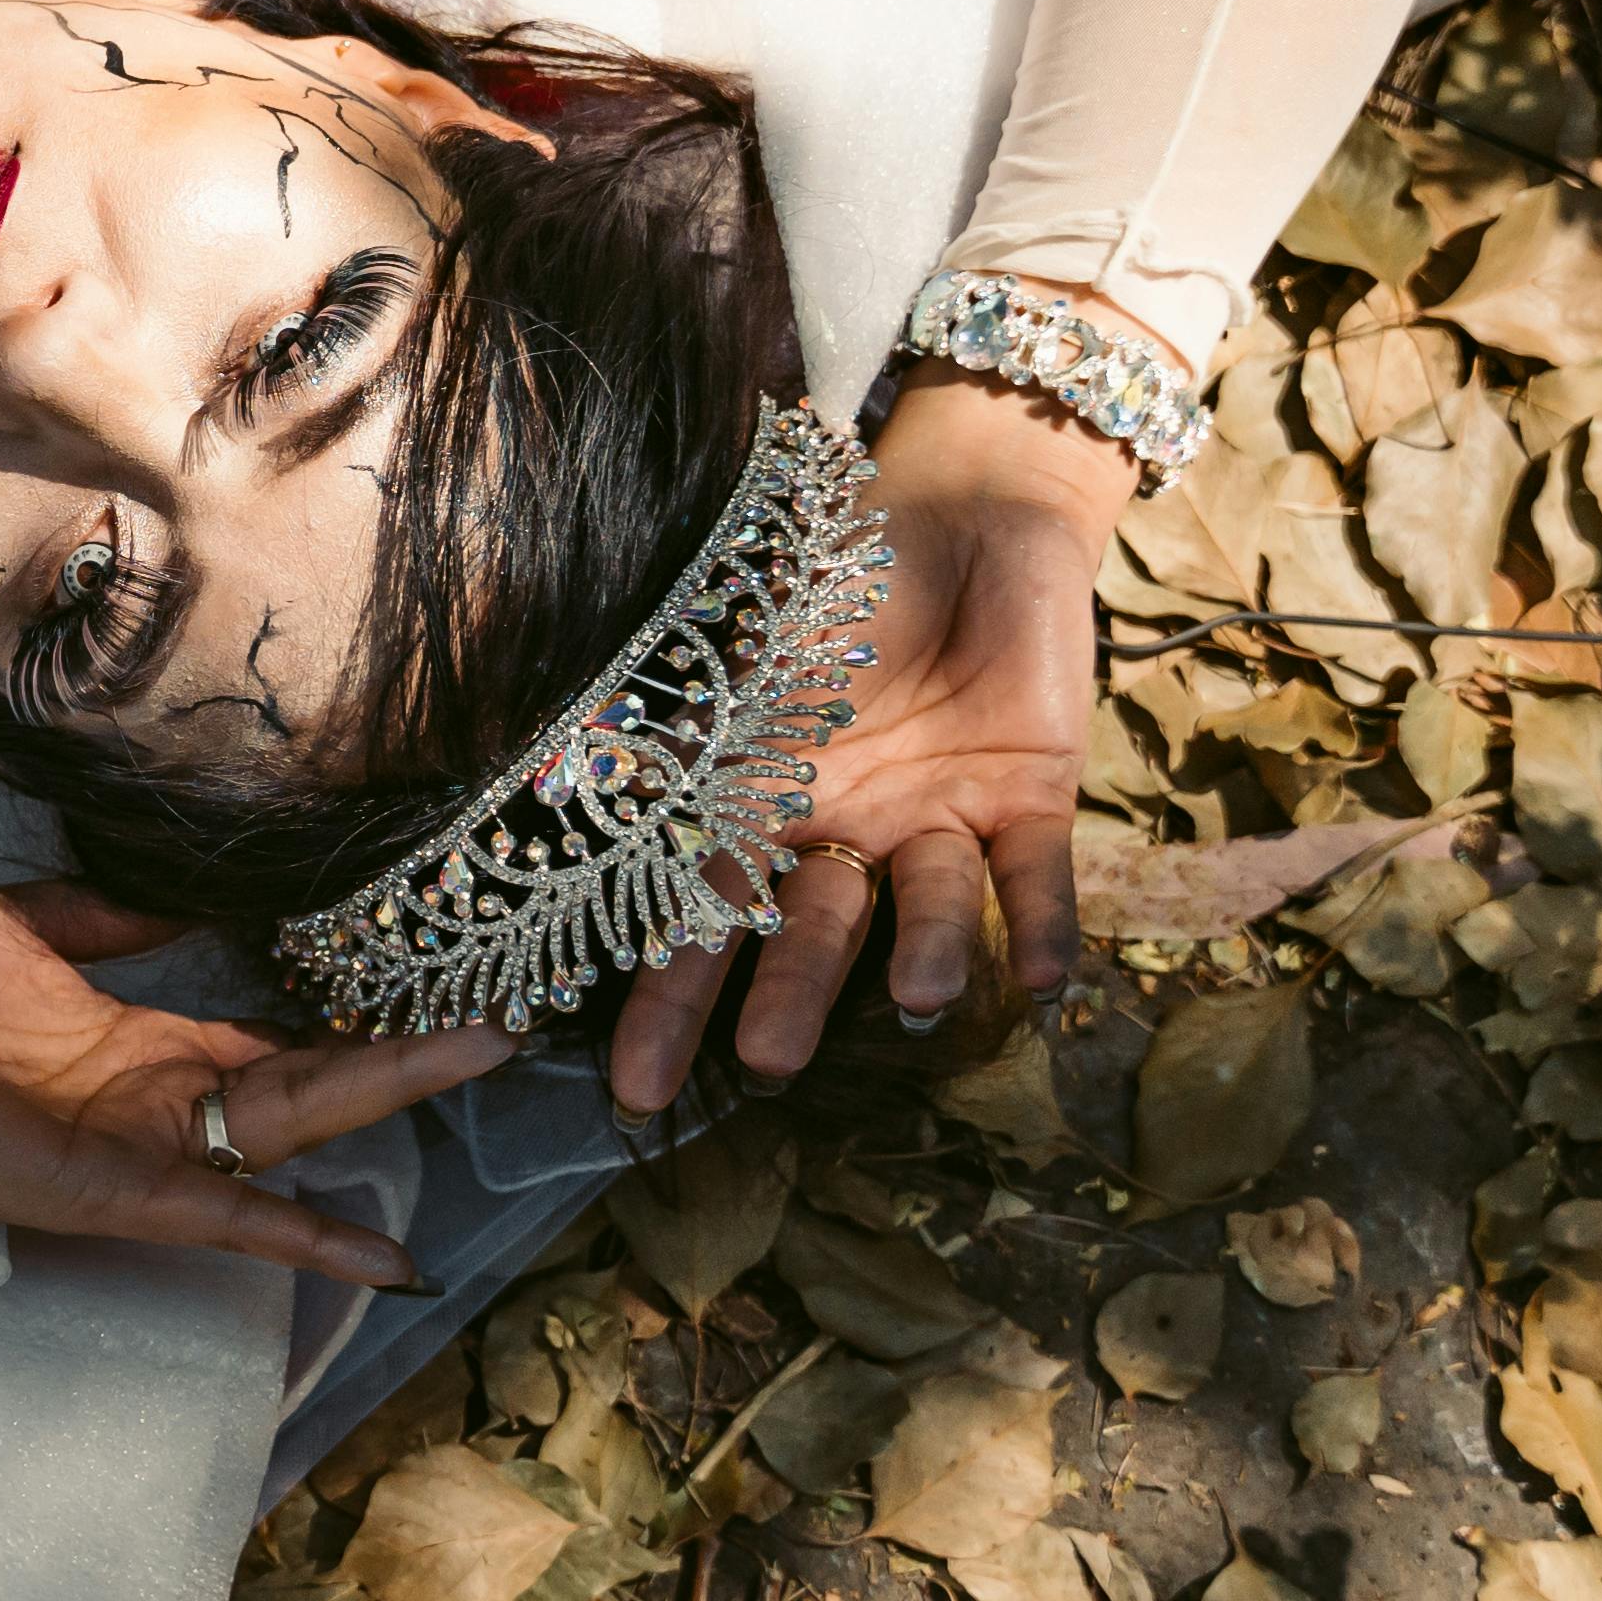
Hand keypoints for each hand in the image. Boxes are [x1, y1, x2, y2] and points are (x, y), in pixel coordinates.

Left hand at [0, 883, 511, 1286]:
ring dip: (389, 1095)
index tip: (431, 976)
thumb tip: (180, 893)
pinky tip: (388, 1256)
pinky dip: (311, 1238)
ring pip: (295, 1126)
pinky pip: (233, 1222)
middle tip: (504, 1017)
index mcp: (144, 1045)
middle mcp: (165, 1104)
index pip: (274, 1035)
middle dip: (407, 1053)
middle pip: (312, 1078)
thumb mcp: (18, 929)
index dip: (351, 1013)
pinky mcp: (123, 1195)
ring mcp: (152, 1152)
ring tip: (483, 1052)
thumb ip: (102, 917)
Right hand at [594, 367, 1126, 1111]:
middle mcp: (847, 831)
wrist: (965, 514)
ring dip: (925, 954)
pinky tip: (1044, 984)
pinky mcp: (1031, 799)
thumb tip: (557, 778)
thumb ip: (671, 729)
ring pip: (926, 907)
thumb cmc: (834, 577)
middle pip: (814, 931)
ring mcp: (938, 819)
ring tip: (918, 1000)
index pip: (707, 911)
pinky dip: (1041, 925)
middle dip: (788, 996)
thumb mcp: (740, 652)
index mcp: (764, 803)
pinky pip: (1035, 876)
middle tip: (767, 1063)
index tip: (634, 1086)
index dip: (669, 997)